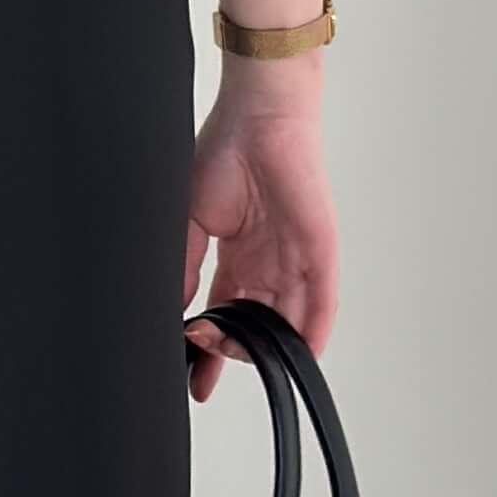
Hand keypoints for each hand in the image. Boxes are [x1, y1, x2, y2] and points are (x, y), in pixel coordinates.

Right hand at [183, 65, 337, 396]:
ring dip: (265, 347)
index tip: (195, 379)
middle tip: (207, 366)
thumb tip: (175, 312)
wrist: (257, 117)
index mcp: (236, 255)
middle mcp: (267, 262)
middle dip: (232, 354)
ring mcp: (295, 258)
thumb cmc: (223, 152)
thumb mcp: (190, 221)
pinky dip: (311, 330)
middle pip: (253, 325)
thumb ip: (185, 269)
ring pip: (287, 320)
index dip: (209, 348)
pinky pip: (322, 301)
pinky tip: (297, 354)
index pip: (223, 314)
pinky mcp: (320, 251)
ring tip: (237, 360)